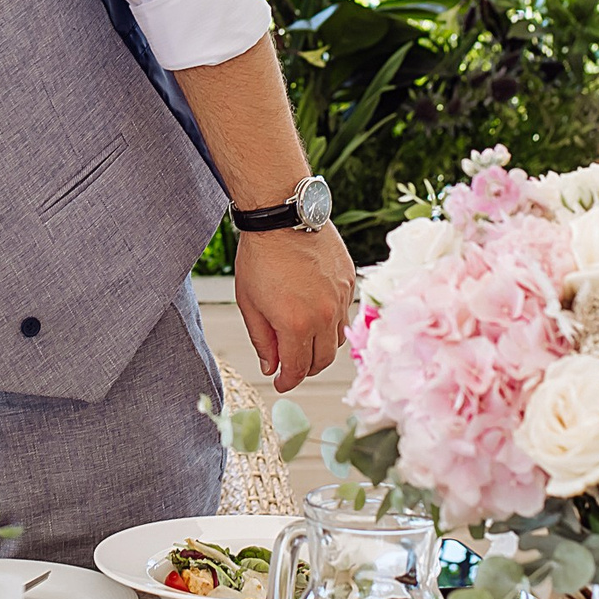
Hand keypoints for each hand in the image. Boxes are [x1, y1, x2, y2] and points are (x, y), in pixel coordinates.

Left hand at [233, 222, 356, 392]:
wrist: (282, 215)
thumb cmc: (259, 257)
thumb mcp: (249, 302)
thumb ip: (262, 340)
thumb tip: (271, 367)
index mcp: (296, 324)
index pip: (297, 368)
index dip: (288, 381)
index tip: (281, 383)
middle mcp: (324, 315)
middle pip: (322, 360)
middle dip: (305, 369)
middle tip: (292, 367)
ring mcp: (341, 298)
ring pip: (337, 339)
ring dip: (321, 347)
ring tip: (303, 342)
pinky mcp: (349, 282)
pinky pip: (344, 314)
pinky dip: (331, 322)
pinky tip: (314, 314)